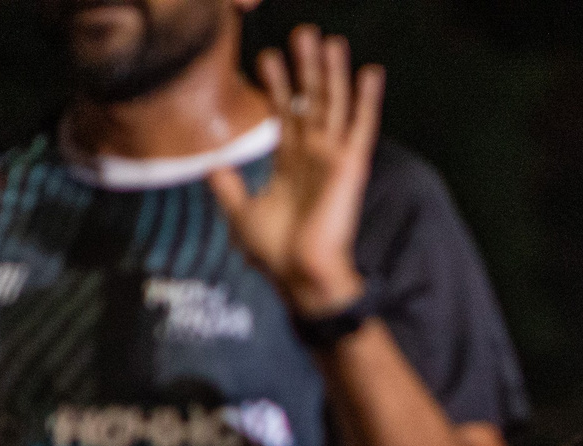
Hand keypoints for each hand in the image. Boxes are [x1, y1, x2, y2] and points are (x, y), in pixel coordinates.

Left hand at [208, 26, 382, 317]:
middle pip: (311, 100)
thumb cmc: (276, 254)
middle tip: (302, 33)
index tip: (265, 56)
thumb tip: (211, 165)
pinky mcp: (351, 166)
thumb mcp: (240, 213)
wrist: (300, 276)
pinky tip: (370, 71)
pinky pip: (362, 127)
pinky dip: (367, 99)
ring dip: (332, 72)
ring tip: (329, 40)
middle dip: (306, 67)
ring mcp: (334, 158)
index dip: (276, 85)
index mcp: (291, 164)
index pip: (285, 113)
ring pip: (334, 104)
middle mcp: (314, 156)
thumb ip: (228, 186)